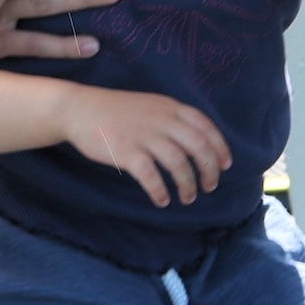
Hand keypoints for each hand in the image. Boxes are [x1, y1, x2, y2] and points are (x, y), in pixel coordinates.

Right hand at [61, 86, 231, 208]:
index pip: (205, 126)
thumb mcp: (149, 104)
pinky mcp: (126, 151)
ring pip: (178, 163)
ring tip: (187, 198)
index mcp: (169, 107)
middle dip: (209, 170)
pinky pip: (151, 176)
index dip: (220, 147)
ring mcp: (143, 135)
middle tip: (209, 187)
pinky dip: (160, 191)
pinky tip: (161, 200)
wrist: (79, 108)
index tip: (225, 166)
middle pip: (197, 146)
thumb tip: (196, 142)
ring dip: (187, 185)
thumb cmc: (115, 110)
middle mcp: (161, 119)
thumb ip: (171, 118)